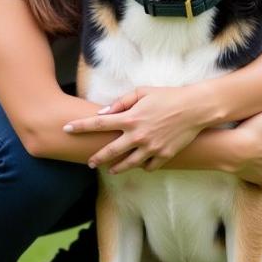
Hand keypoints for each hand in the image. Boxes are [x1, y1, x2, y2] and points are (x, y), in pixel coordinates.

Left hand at [63, 86, 211, 173]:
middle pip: (110, 152)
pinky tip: (139, 164)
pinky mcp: (163, 156)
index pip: (98, 124)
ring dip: (116, 168)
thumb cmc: (168, 96)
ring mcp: (150, 148)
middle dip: (96, 158)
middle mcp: (138, 136)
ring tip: (111, 169)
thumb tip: (103, 113)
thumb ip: (120, 102)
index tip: (66, 129)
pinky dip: (143, 166)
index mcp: (130, 118)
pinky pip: (148, 167)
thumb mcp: (142, 92)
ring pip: (127, 164)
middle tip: (89, 162)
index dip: (80, 127)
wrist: (195, 108)